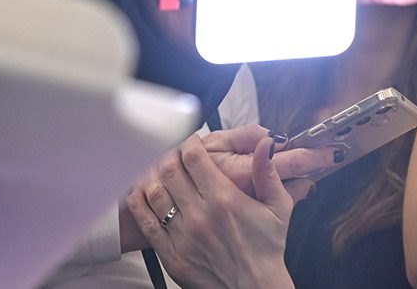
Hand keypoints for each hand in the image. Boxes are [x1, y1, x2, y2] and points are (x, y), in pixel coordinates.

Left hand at [119, 126, 332, 252]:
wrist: (254, 288)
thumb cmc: (267, 248)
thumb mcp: (278, 207)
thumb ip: (268, 172)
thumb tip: (265, 143)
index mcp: (224, 199)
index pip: (193, 157)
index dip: (188, 142)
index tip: (190, 141)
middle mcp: (200, 215)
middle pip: (170, 170)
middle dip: (169, 154)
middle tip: (173, 153)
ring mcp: (182, 236)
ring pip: (154, 192)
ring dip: (152, 175)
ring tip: (158, 169)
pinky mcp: (170, 255)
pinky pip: (146, 222)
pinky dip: (138, 202)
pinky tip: (140, 192)